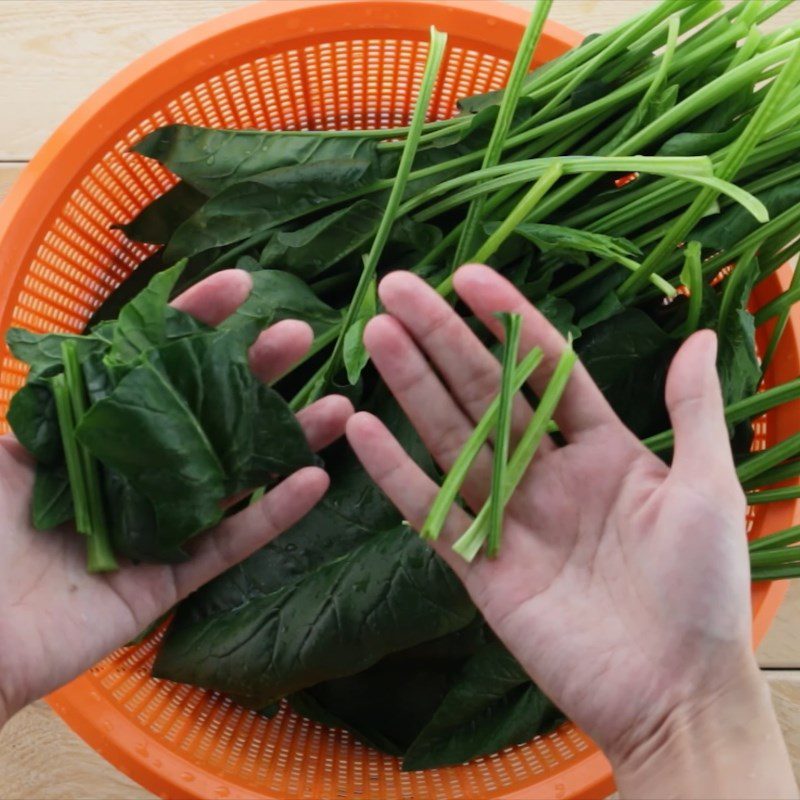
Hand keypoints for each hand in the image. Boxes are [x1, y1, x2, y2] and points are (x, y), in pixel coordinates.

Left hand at [0, 270, 351, 725]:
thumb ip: (35, 401)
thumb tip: (67, 338)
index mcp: (90, 433)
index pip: (148, 362)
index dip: (193, 322)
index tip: (240, 286)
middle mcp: (133, 470)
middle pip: (205, 411)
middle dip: (255, 370)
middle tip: (299, 336)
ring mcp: (157, 524)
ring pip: (232, 475)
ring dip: (286, 439)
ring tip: (338, 405)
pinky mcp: (170, 578)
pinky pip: (230, 544)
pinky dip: (274, 516)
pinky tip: (316, 481)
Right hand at [346, 264, 795, 797]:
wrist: (674, 696)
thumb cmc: (704, 592)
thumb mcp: (709, 490)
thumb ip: (693, 412)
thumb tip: (700, 333)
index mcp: (602, 448)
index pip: (545, 368)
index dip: (508, 321)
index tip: (470, 276)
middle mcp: (547, 474)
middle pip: (484, 393)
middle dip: (442, 339)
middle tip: (397, 290)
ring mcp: (508, 517)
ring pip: (451, 439)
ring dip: (411, 388)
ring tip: (375, 335)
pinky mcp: (478, 566)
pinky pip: (429, 511)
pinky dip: (395, 473)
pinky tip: (362, 429)